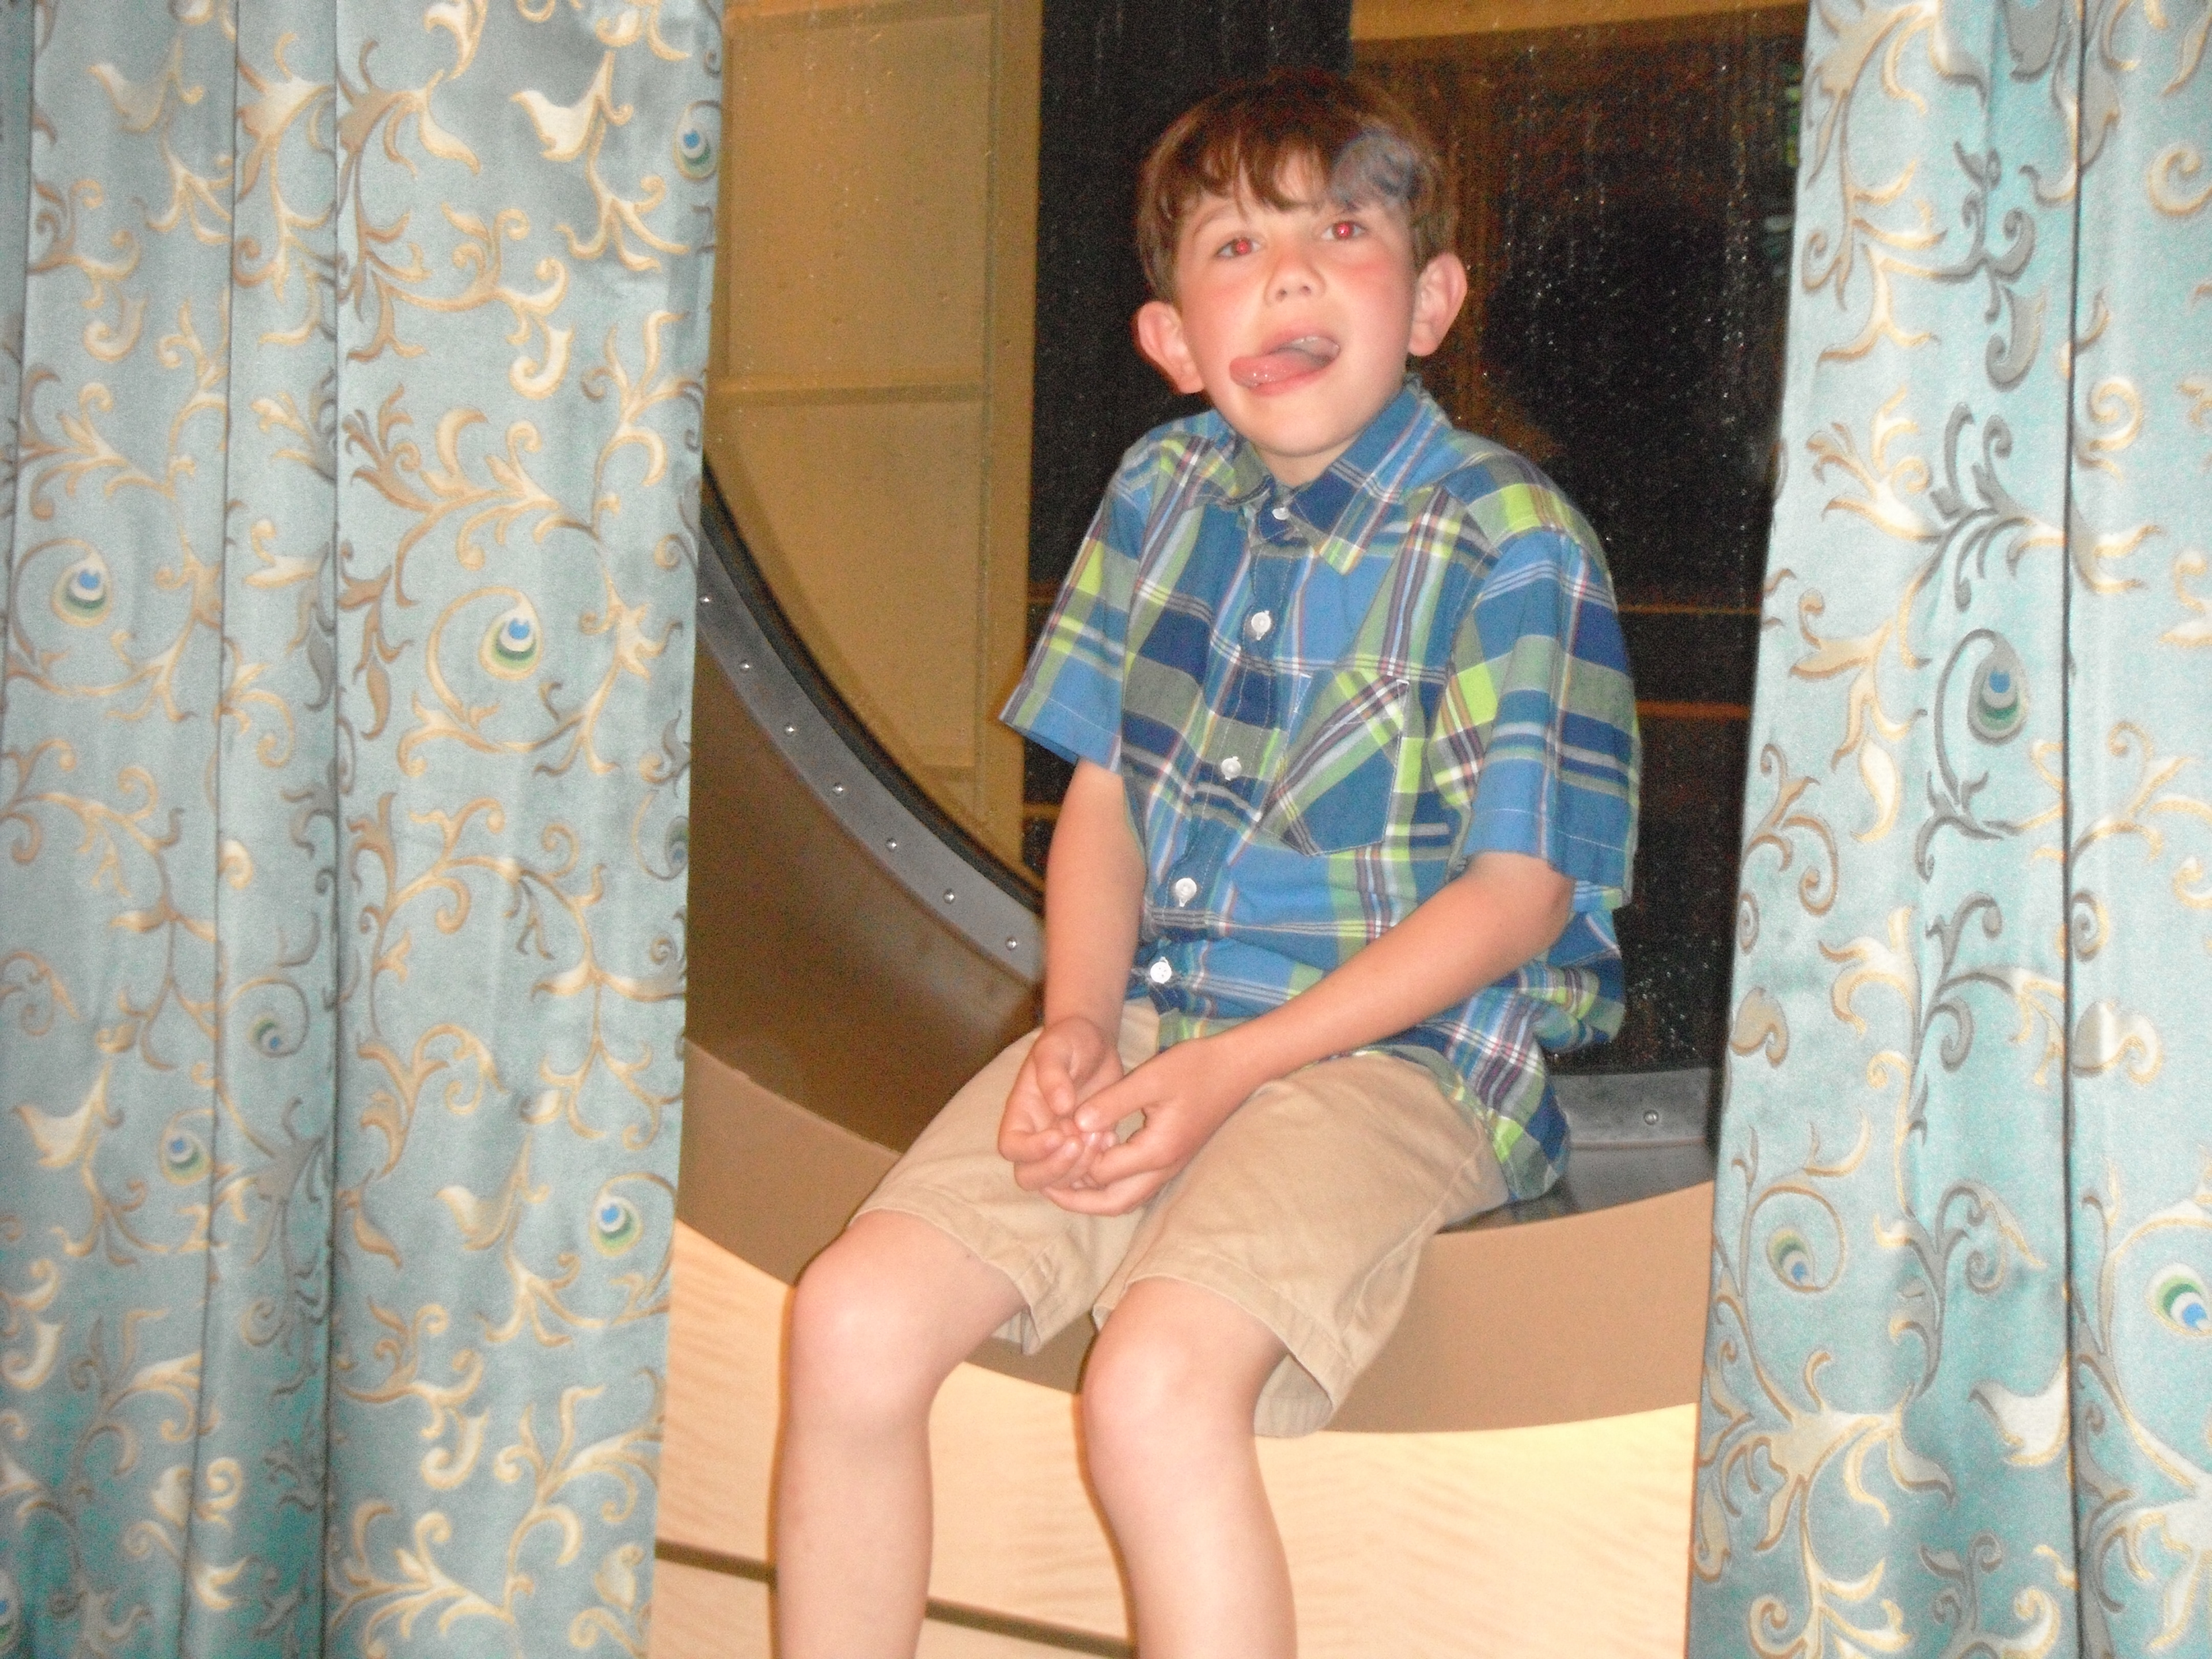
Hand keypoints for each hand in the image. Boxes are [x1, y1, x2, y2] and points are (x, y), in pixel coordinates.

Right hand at [999, 1016, 1123, 1190]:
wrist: (1094, 1045)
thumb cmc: (1069, 1041)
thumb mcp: (1057, 1047)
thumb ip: (1053, 1073)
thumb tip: (1060, 1106)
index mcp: (1021, 1114)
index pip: (1011, 1147)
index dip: (1032, 1150)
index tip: (1060, 1134)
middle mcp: (1036, 1136)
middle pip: (1030, 1176)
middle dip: (1058, 1168)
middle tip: (1083, 1140)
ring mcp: (1060, 1147)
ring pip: (1059, 1183)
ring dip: (1081, 1168)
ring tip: (1102, 1135)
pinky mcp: (1083, 1150)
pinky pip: (1085, 1176)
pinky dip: (1098, 1166)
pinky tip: (1112, 1137)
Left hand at [1041, 1036, 1258, 1215]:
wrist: (1238, 1067)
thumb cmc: (1196, 1067)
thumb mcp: (1150, 1078)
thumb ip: (1112, 1103)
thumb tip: (1076, 1124)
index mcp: (1157, 1150)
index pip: (1102, 1173)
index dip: (1075, 1162)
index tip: (1053, 1145)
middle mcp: (1164, 1168)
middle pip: (1113, 1203)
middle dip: (1078, 1201)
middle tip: (1046, 1188)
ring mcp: (1170, 1167)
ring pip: (1126, 1200)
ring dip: (1093, 1197)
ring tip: (1063, 1183)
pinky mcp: (1172, 1160)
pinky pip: (1136, 1187)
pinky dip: (1111, 1186)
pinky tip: (1093, 1166)